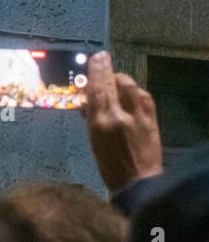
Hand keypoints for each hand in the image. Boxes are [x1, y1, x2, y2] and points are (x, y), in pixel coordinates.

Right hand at [83, 51, 162, 195]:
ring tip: (116, 80)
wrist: (138, 184)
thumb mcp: (93, 141)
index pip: (97, 89)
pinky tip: (132, 93)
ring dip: (122, 81)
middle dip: (107, 70)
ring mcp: (139, 117)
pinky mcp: (152, 121)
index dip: (96, 71)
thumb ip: (92, 118)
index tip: (95, 57)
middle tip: (102, 59)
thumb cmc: (109, 166)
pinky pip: (144, 98)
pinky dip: (135, 92)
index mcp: (100, 123)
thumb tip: (88, 102)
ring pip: (130, 88)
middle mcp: (120, 116)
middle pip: (112, 84)